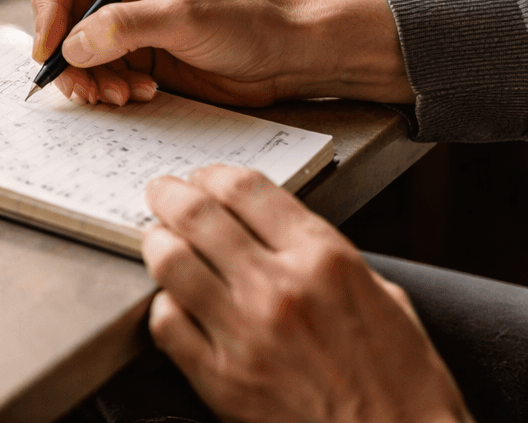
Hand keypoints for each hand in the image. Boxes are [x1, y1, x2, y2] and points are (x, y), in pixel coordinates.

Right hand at [27, 0, 410, 106]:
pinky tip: (138, 93)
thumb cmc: (250, 21)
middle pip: (58, 16)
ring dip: (88, 78)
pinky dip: (106, 87)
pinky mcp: (131, 52)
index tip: (52, 49)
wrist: (286, 57)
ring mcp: (122, 19)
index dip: (47, 10)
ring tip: (120, 93)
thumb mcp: (185, 18)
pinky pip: (95, 71)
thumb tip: (72, 46)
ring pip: (72, 50)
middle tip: (87, 86)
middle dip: (68, 55)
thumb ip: (125, 28)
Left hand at [142, 166, 471, 422]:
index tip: (204, 178)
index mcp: (326, 260)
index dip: (214, 175)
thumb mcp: (385, 299)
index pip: (246, 189)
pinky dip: (163, 304)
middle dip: (170, 194)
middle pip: (196, 214)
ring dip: (156, 241)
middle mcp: (280, 288)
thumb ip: (328, 260)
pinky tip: (173, 301)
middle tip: (162, 193)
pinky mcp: (220, 379)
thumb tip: (280, 235)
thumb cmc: (402, 384)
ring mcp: (245, 333)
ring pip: (169, 260)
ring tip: (157, 239)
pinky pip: (166, 322)